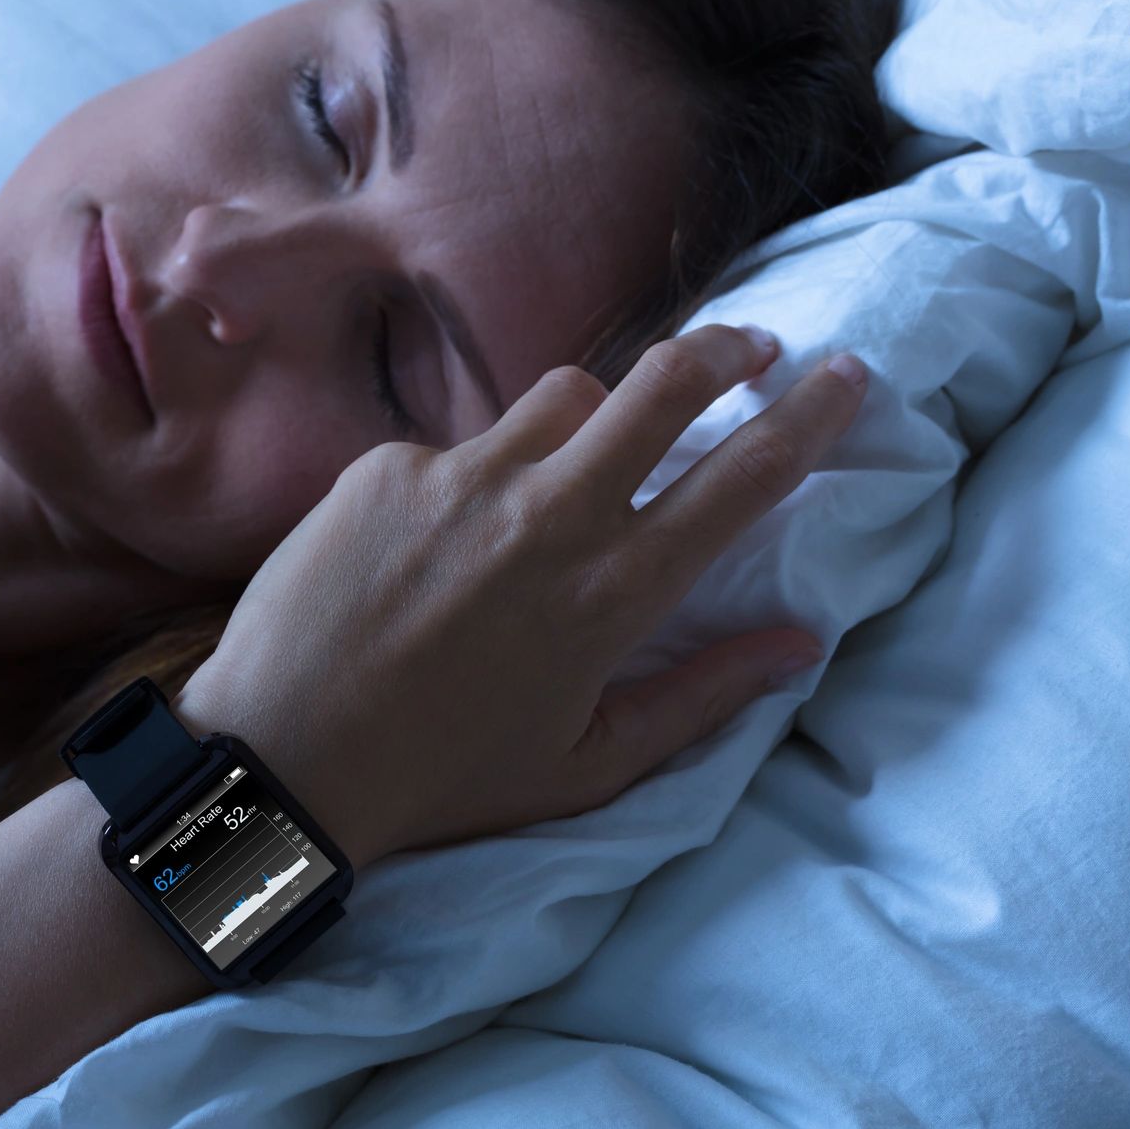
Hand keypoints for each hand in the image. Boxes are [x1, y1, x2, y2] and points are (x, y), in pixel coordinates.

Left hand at [175, 325, 865, 867]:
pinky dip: (476, 474)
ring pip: (562, 395)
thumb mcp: (590, 765)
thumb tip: (800, 642)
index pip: (744, 476)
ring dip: (593, 415)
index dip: (809, 415)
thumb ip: (702, 697)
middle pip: (666, 382)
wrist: (282, 758)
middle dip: (725, 350)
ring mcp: (461, 477)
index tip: (847, 375)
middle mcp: (549, 513)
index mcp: (615, 591)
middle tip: (748, 350)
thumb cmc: (444, 778)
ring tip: (581, 463)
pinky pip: (459, 443)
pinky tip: (439, 540)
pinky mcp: (385, 466)